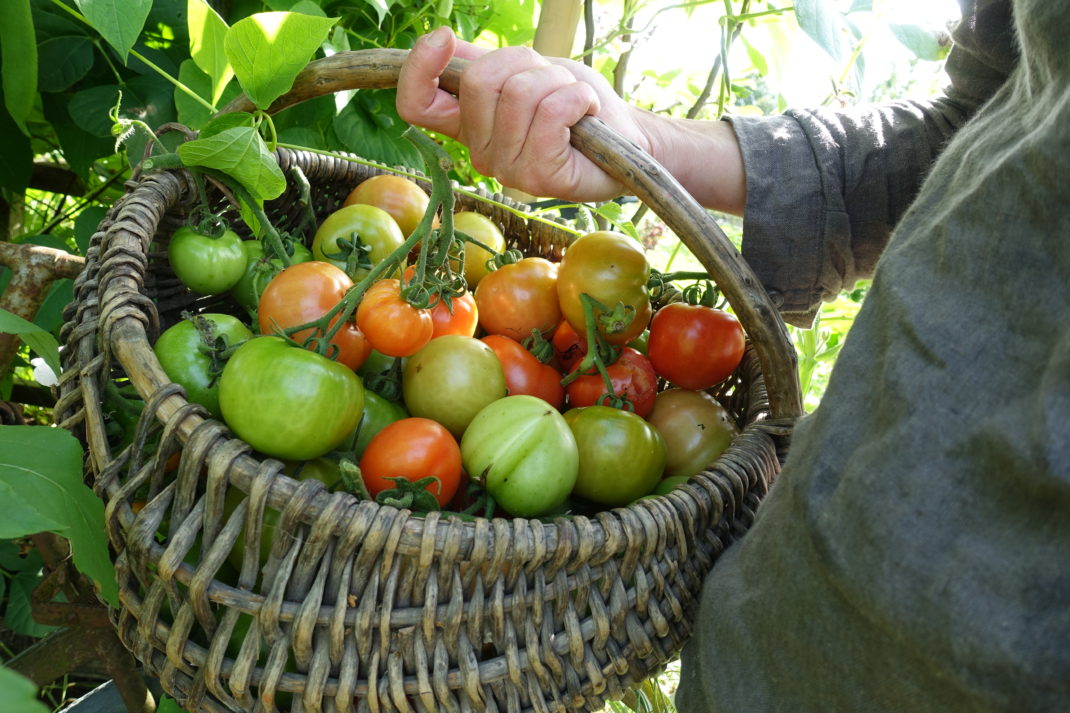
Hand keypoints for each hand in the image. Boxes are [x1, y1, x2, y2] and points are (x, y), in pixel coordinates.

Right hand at [397, 27, 649, 201]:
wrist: (624, 136)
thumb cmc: (576, 104)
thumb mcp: (527, 72)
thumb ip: (484, 63)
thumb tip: (444, 43)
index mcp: (468, 125)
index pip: (416, 103)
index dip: (418, 67)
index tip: (443, 37)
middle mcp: (480, 151)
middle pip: (479, 82)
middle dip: (526, 63)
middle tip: (553, 83)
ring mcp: (507, 169)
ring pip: (520, 94)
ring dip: (558, 83)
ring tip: (573, 104)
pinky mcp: (539, 177)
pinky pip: (550, 114)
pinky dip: (576, 100)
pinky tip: (584, 117)